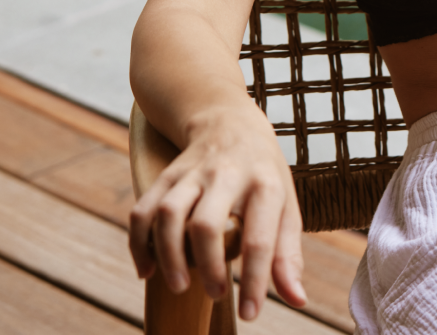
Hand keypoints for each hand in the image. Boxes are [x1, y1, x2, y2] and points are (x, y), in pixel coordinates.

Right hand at [127, 103, 306, 320]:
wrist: (229, 121)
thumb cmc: (263, 175)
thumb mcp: (286, 206)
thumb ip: (287, 255)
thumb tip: (296, 300)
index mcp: (265, 185)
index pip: (259, 239)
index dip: (254, 281)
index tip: (249, 314)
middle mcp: (227, 175)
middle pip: (206, 224)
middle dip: (207, 265)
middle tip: (215, 294)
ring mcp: (192, 173)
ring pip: (168, 214)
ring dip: (169, 255)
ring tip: (179, 286)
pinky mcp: (166, 175)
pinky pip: (143, 209)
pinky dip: (139, 243)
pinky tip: (147, 270)